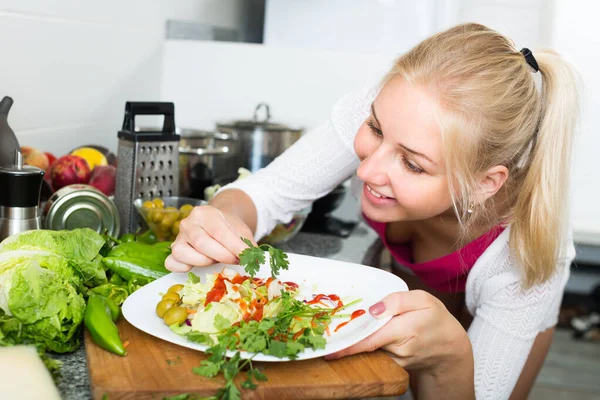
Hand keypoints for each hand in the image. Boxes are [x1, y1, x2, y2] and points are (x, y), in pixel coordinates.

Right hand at [164, 205, 255, 271]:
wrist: (216, 223)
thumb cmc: (228, 228)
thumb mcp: (240, 231)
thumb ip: (246, 244)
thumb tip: (254, 258)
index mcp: (205, 213)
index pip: (219, 232)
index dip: (233, 246)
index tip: (246, 256)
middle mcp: (188, 223)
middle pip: (201, 243)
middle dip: (221, 255)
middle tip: (235, 260)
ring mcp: (179, 237)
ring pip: (183, 253)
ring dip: (202, 262)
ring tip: (216, 261)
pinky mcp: (173, 251)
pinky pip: (172, 262)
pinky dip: (183, 268)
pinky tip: (196, 267)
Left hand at [326, 290, 471, 371]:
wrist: (449, 349)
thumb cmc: (436, 320)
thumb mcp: (424, 300)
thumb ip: (398, 300)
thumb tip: (374, 309)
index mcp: (405, 331)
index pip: (371, 339)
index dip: (350, 343)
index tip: (331, 347)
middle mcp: (398, 350)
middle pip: (366, 342)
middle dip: (349, 335)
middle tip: (329, 328)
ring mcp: (395, 361)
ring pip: (369, 349)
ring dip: (356, 340)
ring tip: (345, 328)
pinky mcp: (393, 366)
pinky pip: (375, 353)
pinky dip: (365, 345)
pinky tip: (360, 335)